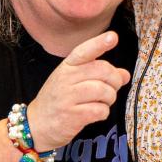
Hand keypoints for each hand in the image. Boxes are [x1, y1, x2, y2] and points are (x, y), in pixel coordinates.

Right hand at [27, 31, 129, 150]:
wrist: (37, 125)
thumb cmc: (60, 98)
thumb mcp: (75, 81)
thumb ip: (99, 74)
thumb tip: (125, 74)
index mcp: (68, 66)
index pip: (84, 51)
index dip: (100, 43)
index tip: (113, 37)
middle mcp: (66, 78)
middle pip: (102, 71)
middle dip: (115, 80)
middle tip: (113, 87)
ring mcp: (68, 97)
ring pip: (104, 90)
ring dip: (110, 98)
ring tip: (103, 102)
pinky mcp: (72, 116)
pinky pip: (99, 110)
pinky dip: (103, 112)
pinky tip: (96, 113)